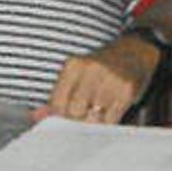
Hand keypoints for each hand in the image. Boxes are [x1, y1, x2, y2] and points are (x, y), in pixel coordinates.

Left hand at [32, 36, 159, 123]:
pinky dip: (109, 121)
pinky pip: (111, 119)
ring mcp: (110, 79)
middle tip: (84, 114)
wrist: (135, 51)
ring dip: (94, 121)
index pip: (57, 103)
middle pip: (74, 112)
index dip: (59, 115)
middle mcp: (92, 69)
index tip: (66, 116)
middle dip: (77, 119)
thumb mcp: (76, 74)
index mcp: (74, 64)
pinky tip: (110, 110)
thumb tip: (35, 115)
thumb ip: (56, 96)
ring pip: (93, 118)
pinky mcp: (127, 89)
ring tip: (99, 110)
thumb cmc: (101, 67)